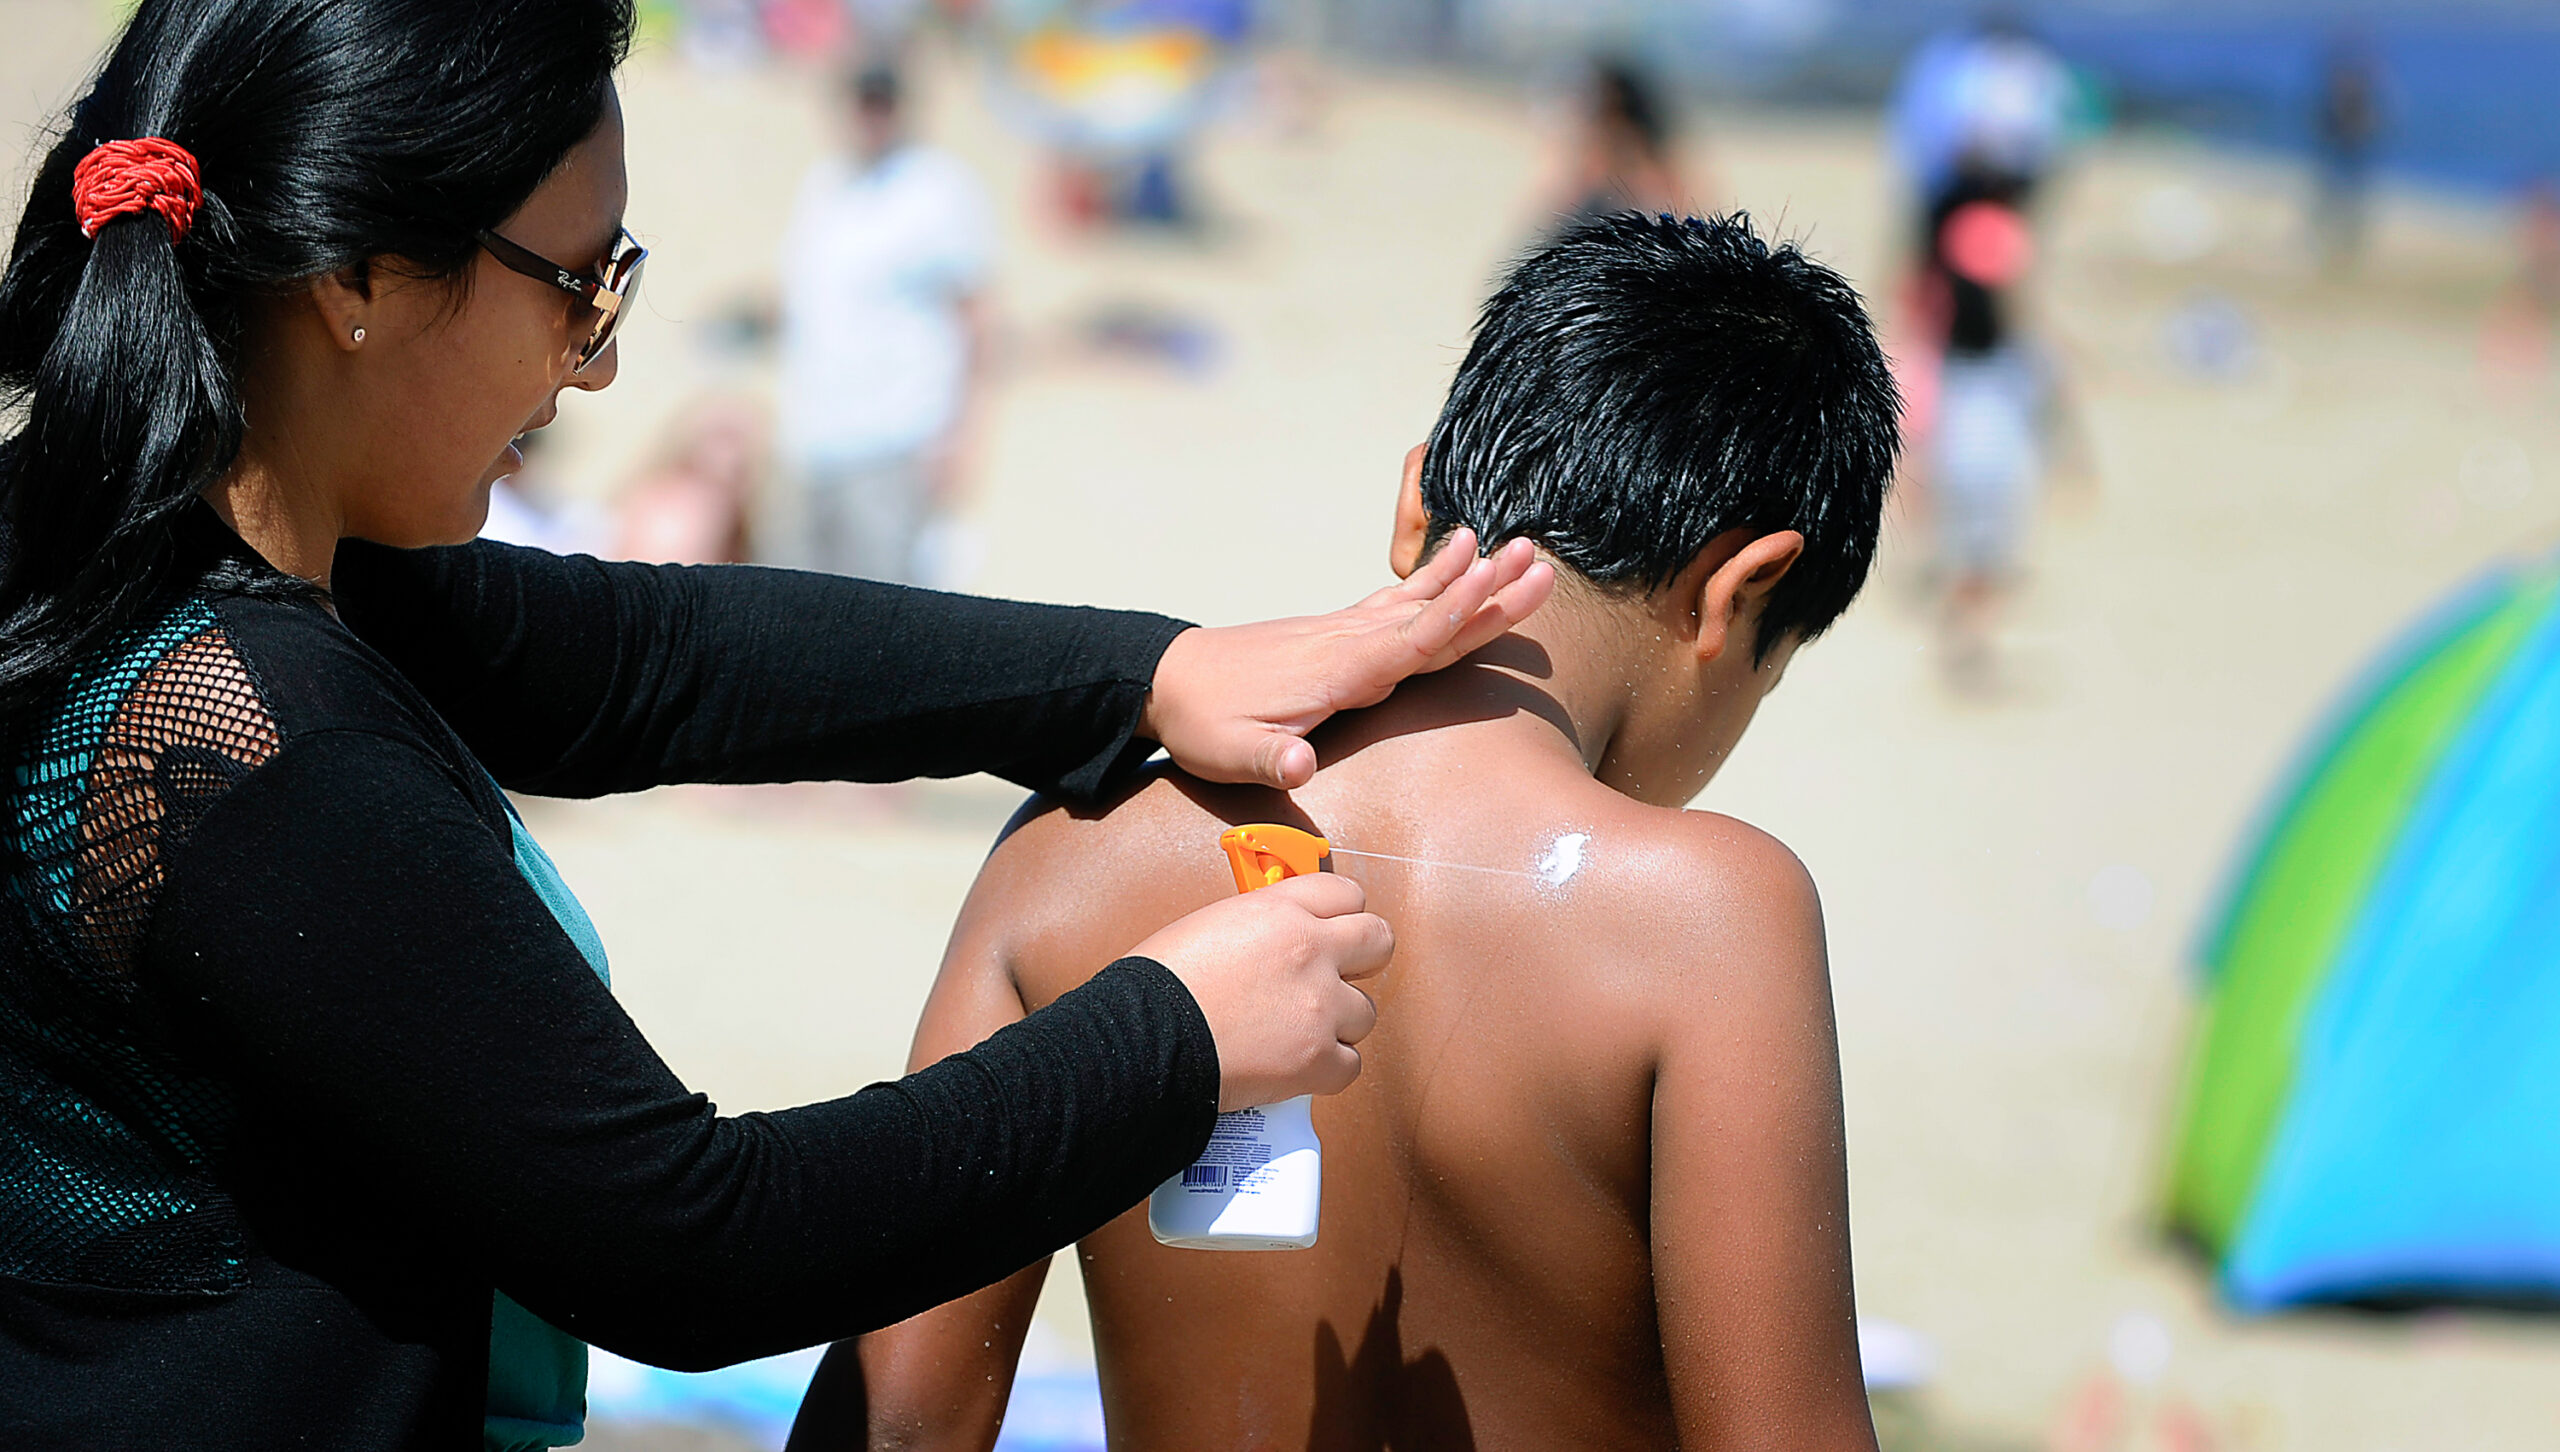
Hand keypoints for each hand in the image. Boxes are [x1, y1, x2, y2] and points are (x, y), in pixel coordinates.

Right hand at [1129, 873, 1388, 1109]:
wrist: (1142, 1040)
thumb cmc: (1157, 985)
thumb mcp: (1207, 926)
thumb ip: (1257, 928)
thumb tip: (1271, 946)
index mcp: (1280, 910)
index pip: (1347, 894)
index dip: (1340, 917)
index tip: (1330, 934)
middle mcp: (1310, 950)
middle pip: (1379, 942)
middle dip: (1362, 961)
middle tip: (1333, 980)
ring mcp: (1319, 1006)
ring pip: (1365, 1013)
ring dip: (1337, 1025)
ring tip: (1296, 1034)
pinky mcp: (1316, 1059)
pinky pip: (1350, 1066)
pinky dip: (1326, 1071)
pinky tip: (1294, 1069)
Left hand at [1142, 529, 1553, 789]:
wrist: (1165, 679)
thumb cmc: (1202, 722)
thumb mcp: (1229, 754)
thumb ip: (1270, 761)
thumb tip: (1299, 771)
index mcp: (1336, 670)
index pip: (1411, 639)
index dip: (1458, 613)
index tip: (1500, 582)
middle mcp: (1347, 641)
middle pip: (1430, 613)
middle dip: (1485, 589)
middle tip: (1537, 559)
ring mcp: (1342, 633)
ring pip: (1418, 603)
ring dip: (1468, 578)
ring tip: (1515, 548)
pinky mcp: (1335, 635)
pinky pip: (1397, 605)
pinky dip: (1431, 583)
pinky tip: (1455, 564)